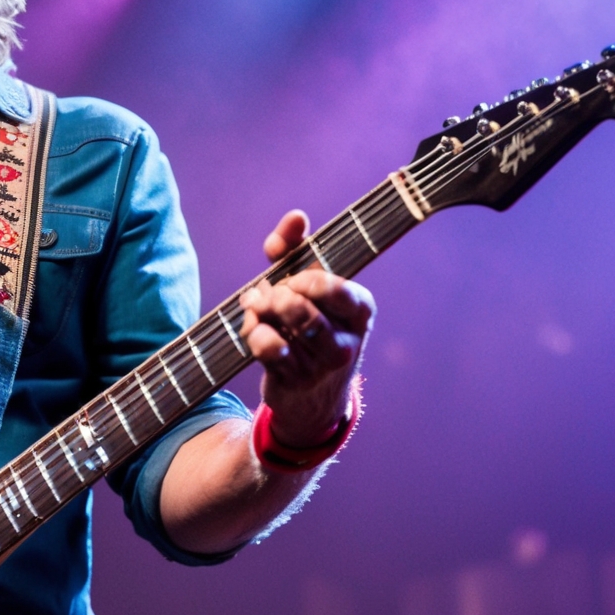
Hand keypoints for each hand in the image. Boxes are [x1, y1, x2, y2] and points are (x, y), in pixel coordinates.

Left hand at [239, 211, 373, 447]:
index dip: (299, 275)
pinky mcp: (297, 380)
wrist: (312, 397)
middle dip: (273, 294)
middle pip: (298, 302)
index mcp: (360, 308)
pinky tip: (254, 331)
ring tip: (256, 310)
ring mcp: (323, 363)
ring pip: (282, 323)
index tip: (289, 278)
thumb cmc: (309, 326)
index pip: (328, 283)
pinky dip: (253, 333)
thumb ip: (297, 248)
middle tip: (266, 297)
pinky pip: (267, 347)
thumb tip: (296, 217)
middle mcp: (347, 338)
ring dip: (259, 311)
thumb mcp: (307, 286)